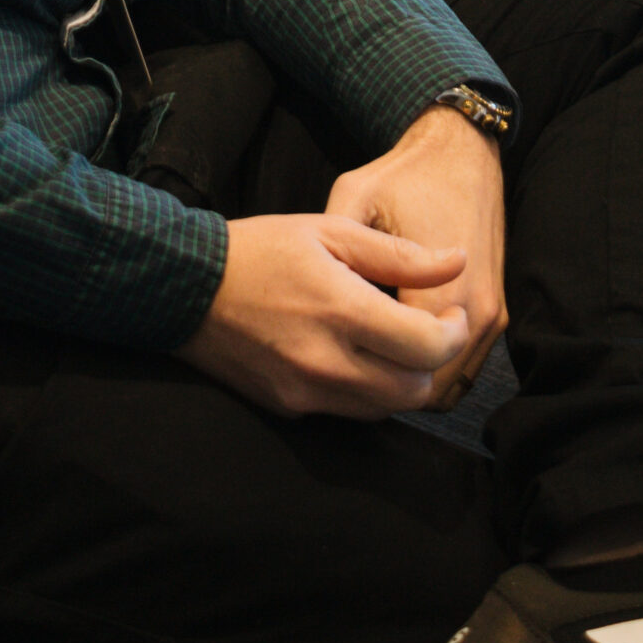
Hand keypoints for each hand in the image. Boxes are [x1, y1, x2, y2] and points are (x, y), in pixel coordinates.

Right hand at [175, 210, 470, 417]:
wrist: (184, 287)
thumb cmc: (261, 248)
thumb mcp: (330, 231)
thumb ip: (399, 254)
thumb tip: (457, 261)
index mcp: (341, 310)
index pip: (427, 347)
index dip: (453, 333)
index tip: (451, 313)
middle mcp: (326, 362)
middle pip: (414, 390)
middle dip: (430, 361)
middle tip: (425, 328)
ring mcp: (305, 392)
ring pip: (384, 409)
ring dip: (400, 380)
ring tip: (390, 340)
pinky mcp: (289, 407)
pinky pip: (347, 411)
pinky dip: (364, 389)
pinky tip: (352, 354)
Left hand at [327, 106, 507, 408]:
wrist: (463, 149)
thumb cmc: (404, 173)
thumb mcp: (358, 198)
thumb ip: (342, 251)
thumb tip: (314, 300)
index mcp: (442, 290)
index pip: (408, 369)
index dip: (366, 370)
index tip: (336, 352)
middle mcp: (478, 312)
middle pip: (431, 390)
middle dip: (389, 383)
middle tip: (349, 359)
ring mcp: (493, 316)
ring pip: (451, 385)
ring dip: (414, 380)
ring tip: (372, 352)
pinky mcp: (497, 312)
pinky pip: (465, 368)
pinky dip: (435, 368)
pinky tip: (399, 342)